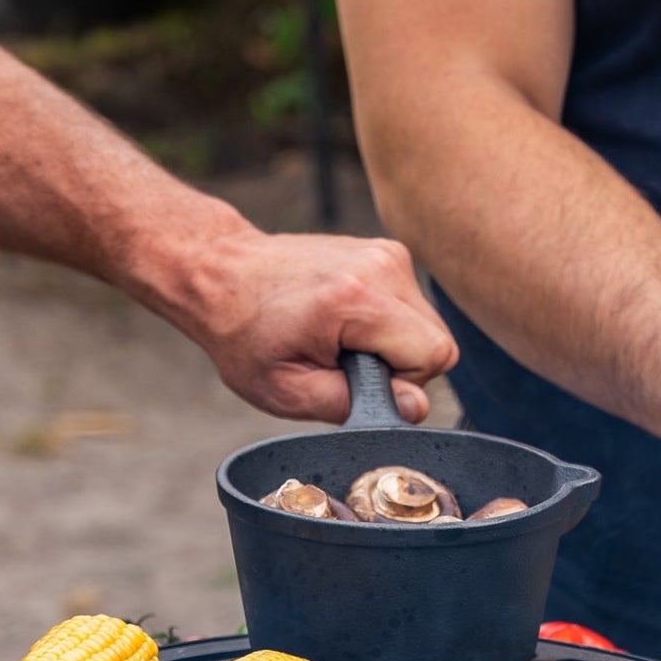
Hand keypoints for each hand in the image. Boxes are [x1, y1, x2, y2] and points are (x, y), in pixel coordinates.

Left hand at [175, 228, 456, 423]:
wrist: (223, 274)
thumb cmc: (246, 335)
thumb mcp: (288, 391)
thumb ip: (356, 405)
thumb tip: (415, 408)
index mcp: (357, 297)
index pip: (434, 354)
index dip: (402, 383)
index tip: (357, 378)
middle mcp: (381, 265)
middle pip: (437, 340)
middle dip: (399, 366)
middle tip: (343, 363)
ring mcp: (386, 252)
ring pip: (427, 326)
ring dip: (391, 346)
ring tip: (338, 341)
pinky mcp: (386, 252)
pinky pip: (411, 308)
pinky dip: (385, 325)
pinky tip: (343, 323)